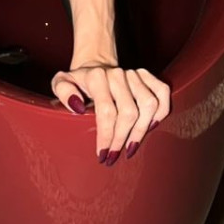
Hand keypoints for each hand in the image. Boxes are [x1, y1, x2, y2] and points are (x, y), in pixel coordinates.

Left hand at [51, 62, 170, 163]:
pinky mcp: (147, 75)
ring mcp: (134, 73)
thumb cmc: (78, 82)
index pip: (106, 111)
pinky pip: (162, 92)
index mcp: (97, 76)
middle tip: (114, 156)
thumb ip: (64, 91)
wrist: (95, 67)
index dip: (106, 136)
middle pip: (129, 111)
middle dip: (122, 139)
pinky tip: (151, 126)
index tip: (102, 154)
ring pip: (148, 104)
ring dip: (142, 130)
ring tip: (131, 147)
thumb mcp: (61, 83)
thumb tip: (78, 107)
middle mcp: (118, 73)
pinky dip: (161, 110)